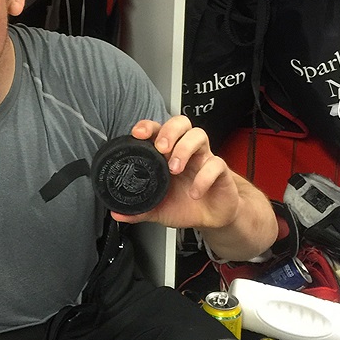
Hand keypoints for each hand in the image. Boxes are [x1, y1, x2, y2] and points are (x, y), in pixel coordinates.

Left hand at [109, 116, 239, 230]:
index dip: (148, 126)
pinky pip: (216, 164)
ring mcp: (204, 159)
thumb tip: (117, 213)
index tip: (138, 134)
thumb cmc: (186, 205)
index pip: (158, 130)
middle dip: (168, 131)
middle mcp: (187, 151)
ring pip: (199, 135)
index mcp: (168, 155)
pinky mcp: (221, 172)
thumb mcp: (158, 209)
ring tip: (174, 168)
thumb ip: (139, 210)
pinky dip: (204, 177)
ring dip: (184, 149)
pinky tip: (195, 192)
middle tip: (160, 149)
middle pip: (180, 123)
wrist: (213, 216)